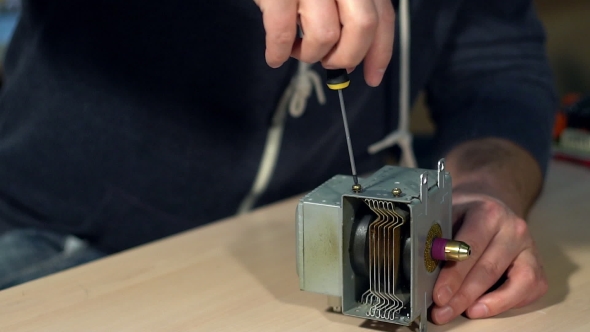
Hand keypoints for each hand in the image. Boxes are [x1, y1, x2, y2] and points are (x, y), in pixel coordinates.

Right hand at [253, 0, 394, 86]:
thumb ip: (348, 12)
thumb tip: (352, 57)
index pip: (383, 17)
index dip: (380, 53)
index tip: (372, 76)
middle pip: (362, 28)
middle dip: (346, 57)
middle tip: (330, 62)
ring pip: (325, 36)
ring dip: (310, 54)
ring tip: (297, 49)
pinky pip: (283, 33)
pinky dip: (279, 52)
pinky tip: (275, 56)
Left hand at [431, 191, 547, 323]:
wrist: (491, 203)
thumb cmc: (465, 213)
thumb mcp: (447, 213)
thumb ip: (438, 238)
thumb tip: (422, 269)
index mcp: (488, 212)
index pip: (469, 248)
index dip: (453, 275)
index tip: (438, 295)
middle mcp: (513, 229)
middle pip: (489, 269)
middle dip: (463, 295)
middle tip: (443, 312)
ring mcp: (529, 247)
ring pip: (517, 282)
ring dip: (489, 304)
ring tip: (467, 312)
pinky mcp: (537, 264)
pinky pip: (530, 289)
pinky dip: (508, 303)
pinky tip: (484, 307)